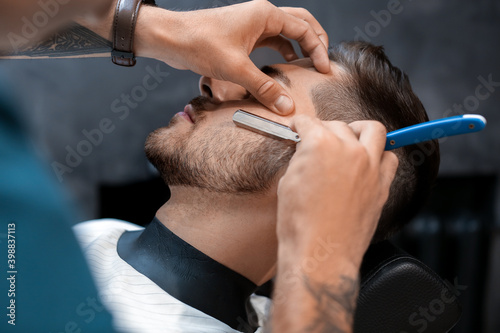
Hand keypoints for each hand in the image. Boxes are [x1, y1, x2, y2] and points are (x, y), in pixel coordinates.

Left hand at [135, 0, 329, 114]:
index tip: (324, 70)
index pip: (304, 29)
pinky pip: (270, 41)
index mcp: (265, 15)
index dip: (318, 49)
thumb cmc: (200, 44)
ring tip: (308, 67)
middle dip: (314, 41)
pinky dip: (281, 52)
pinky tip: (284, 66)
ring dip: (298, 47)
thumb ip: (263, 88)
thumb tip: (286, 106)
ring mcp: (252, 25)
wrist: (171, 39)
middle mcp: (262, 16)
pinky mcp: (243, 36)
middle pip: (300, 23)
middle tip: (323, 62)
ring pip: (285, 32)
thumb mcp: (236, 69)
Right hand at [276, 116, 397, 266]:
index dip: (300, 124)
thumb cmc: (300, 223)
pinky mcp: (382, 184)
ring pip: (373, 130)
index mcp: (320, 144)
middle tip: (317, 141)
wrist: (320, 252)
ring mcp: (369, 166)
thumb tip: (305, 152)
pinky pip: (390, 158)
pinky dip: (379, 155)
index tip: (299, 128)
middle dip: (325, 129)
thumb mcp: (288, 182)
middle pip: (339, 125)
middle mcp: (348, 149)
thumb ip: (301, 159)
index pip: (310, 123)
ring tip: (350, 139)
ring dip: (359, 131)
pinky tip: (368, 162)